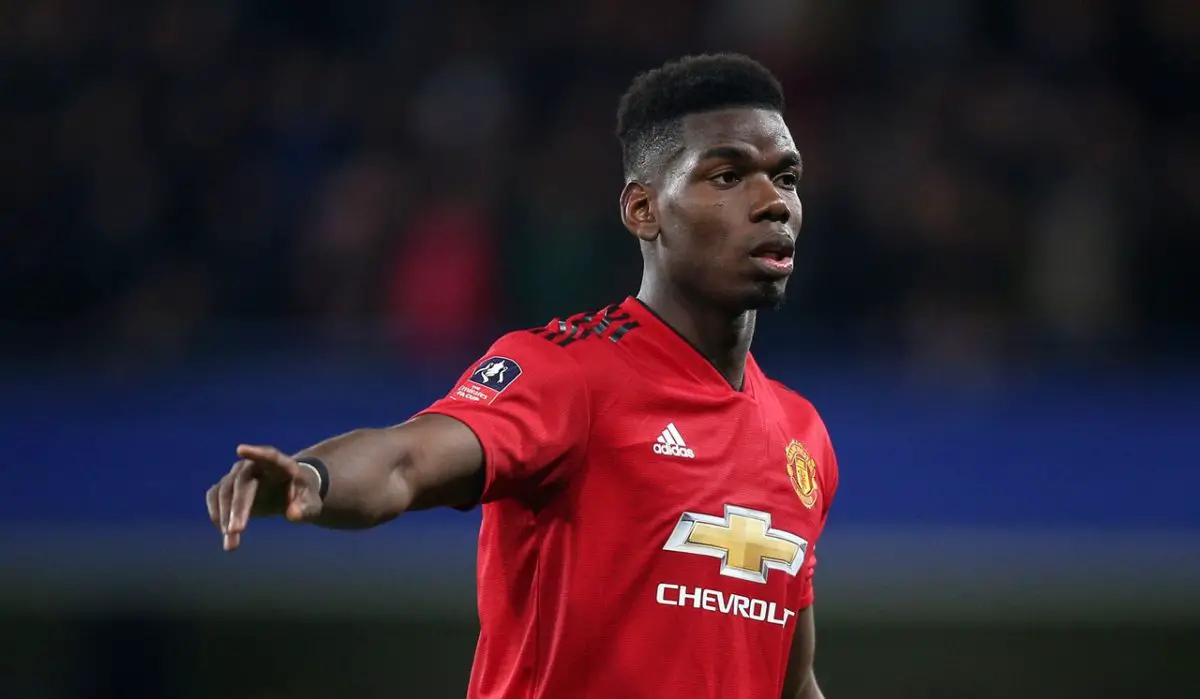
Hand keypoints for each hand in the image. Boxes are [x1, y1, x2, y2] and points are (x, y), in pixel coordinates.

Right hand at [205, 444, 322, 550]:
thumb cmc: (303, 496)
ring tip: (231, 544)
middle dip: (238, 506)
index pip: (270, 456)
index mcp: (282, 465)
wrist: (288, 492)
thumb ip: (305, 509)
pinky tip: (225, 535)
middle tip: (236, 530)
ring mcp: (239, 473)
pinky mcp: (227, 485)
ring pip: (224, 491)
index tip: (240, 450)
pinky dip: (217, 515)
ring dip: (224, 517)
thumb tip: (293, 514)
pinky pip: (215, 497)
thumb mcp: (311, 504)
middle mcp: (256, 465)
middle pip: (242, 482)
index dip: (256, 453)